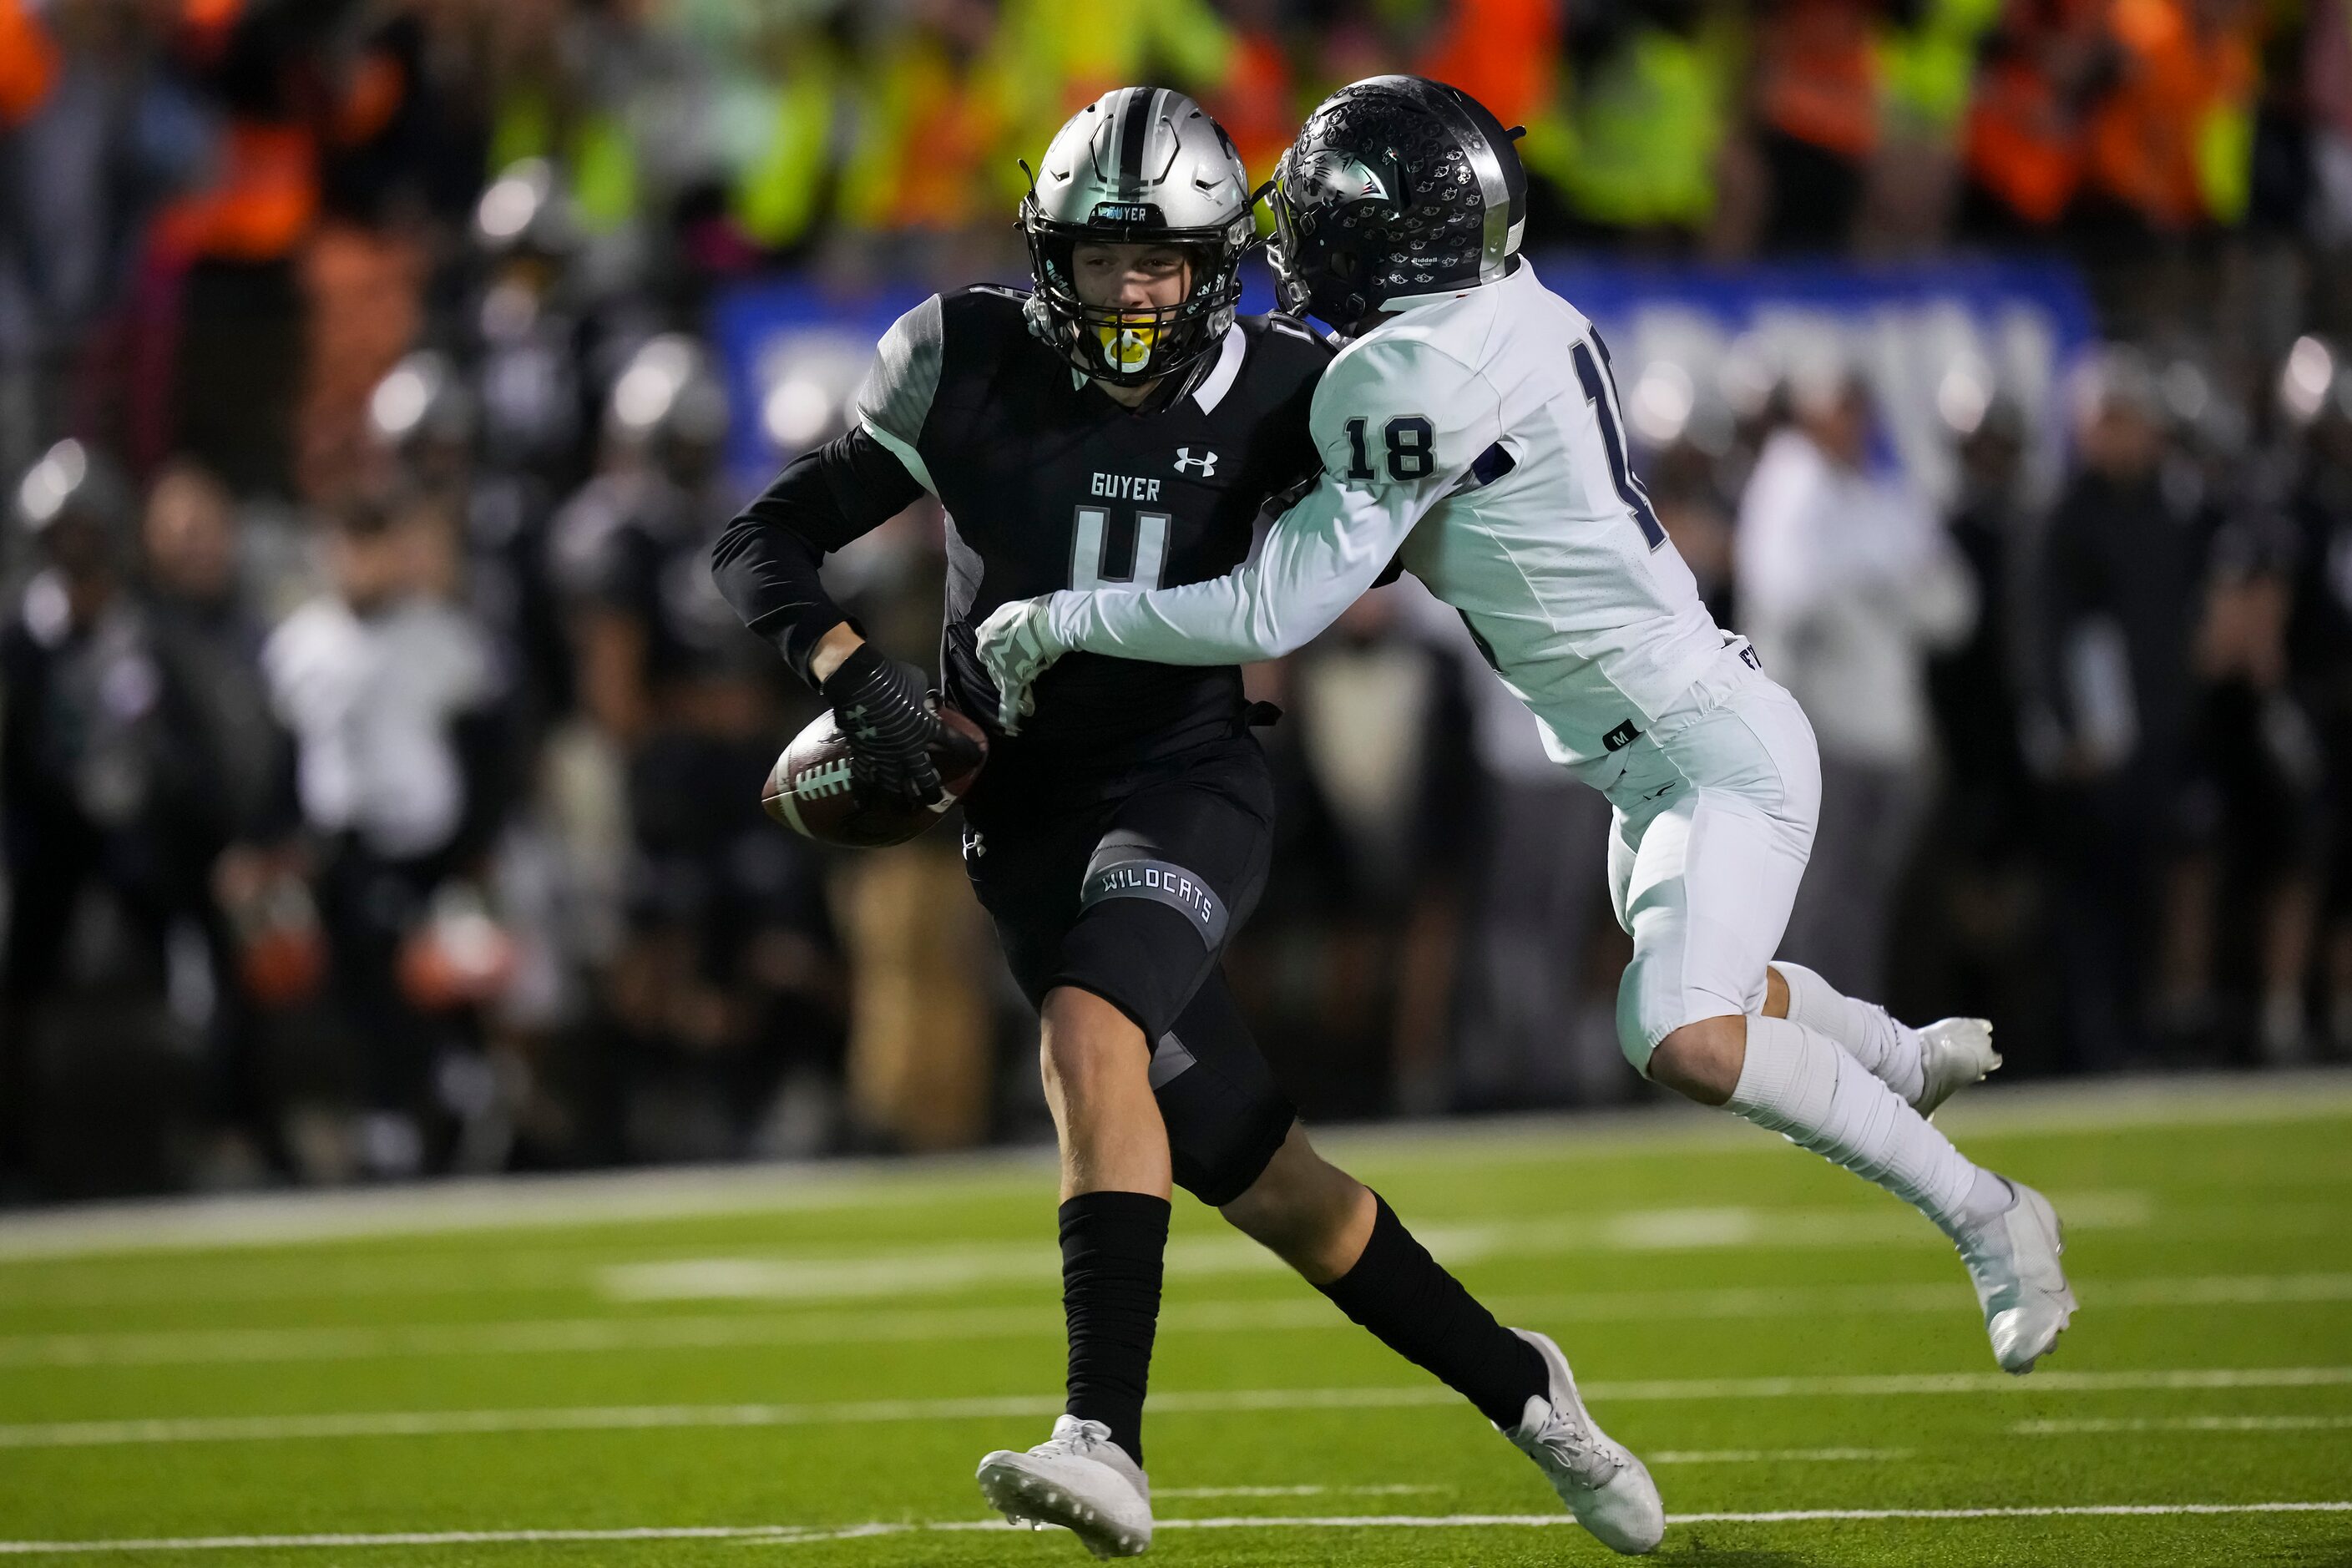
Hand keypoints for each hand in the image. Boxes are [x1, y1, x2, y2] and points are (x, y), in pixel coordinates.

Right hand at [819, 643, 956, 807]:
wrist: (857, 679)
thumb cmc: (892, 677)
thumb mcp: (918, 683)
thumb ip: (925, 697)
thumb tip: (928, 700)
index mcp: (925, 729)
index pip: (954, 744)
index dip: (968, 751)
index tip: (977, 756)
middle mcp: (907, 749)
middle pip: (923, 779)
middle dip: (931, 792)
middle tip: (935, 799)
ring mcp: (884, 756)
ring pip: (894, 788)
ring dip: (900, 801)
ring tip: (904, 810)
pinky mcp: (863, 755)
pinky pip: (863, 778)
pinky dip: (863, 793)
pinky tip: (864, 804)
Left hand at [976, 596, 1068, 733]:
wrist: (1046, 622)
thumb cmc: (1030, 613)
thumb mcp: (1006, 611)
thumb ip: (996, 624)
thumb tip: (985, 632)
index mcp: (984, 635)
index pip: (986, 650)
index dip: (998, 653)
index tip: (1009, 654)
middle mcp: (987, 653)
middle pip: (993, 667)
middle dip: (1003, 669)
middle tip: (1019, 668)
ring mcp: (999, 668)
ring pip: (1001, 681)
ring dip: (1010, 686)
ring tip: (1022, 695)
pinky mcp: (1013, 680)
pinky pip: (1010, 699)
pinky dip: (1009, 711)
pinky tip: (1011, 723)